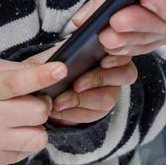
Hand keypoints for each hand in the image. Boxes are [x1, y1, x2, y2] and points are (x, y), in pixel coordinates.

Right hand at [0, 57, 66, 164]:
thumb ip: (17, 69)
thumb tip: (50, 70)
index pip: (15, 82)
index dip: (40, 76)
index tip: (60, 69)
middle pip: (38, 112)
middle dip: (41, 104)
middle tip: (30, 100)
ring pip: (40, 136)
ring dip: (37, 126)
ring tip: (21, 119)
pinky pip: (30, 151)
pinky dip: (26, 139)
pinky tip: (11, 132)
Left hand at [20, 42, 137, 125]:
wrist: (41, 87)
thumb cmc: (50, 66)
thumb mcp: (52, 56)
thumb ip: (61, 55)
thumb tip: (64, 62)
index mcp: (106, 50)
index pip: (123, 52)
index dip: (117, 58)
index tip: (103, 62)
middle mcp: (114, 70)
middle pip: (124, 75)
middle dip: (97, 80)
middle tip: (76, 86)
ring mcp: (110, 91)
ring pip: (108, 98)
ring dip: (81, 101)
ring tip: (58, 102)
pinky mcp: (100, 109)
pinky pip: (94, 114)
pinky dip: (74, 113)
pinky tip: (58, 110)